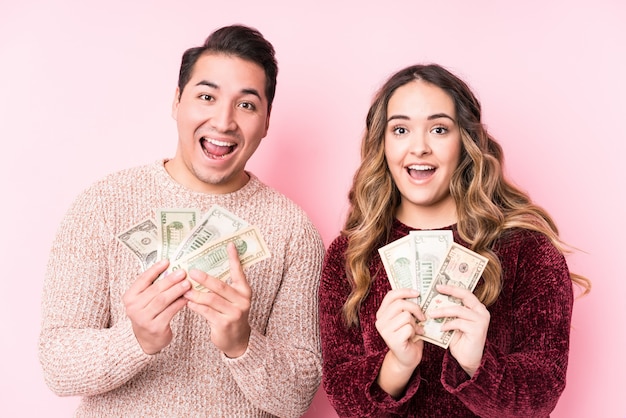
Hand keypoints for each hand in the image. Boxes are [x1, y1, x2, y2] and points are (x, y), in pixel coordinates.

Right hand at [123, 259, 190, 354]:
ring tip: (187, 283)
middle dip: (170, 280)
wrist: (144, 341)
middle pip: (155, 290)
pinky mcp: (155, 327)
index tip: (167, 261)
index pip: (142, 280)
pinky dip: (180, 303)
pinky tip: (187, 297)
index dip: (155, 269)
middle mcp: (133, 308)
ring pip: (163, 300)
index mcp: (129, 297)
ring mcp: (144, 318)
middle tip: (183, 272)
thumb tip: (170, 268)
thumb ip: (152, 287)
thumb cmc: (147, 315)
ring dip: (176, 290)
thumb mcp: (143, 301)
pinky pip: (170, 311)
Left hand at [184, 242, 251, 357]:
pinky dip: (196, 306)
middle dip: (204, 278)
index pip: (239, 272)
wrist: (237, 339)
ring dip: (196, 294)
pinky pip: (206, 312)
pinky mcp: (224, 324)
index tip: (229, 245)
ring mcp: (234, 313)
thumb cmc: (231, 314)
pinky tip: (189, 302)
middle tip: (191, 271)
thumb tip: (204, 270)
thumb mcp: (233, 299)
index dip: (234, 258)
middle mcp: (242, 301)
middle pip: (220, 286)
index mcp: (244, 291)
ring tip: (185, 290)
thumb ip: (224, 287)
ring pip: (211, 299)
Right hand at [375, 288, 424, 396]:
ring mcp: (385, 331)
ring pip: (406, 316)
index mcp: (382, 313)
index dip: (405, 291)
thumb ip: (406, 307)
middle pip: (400, 304)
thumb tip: (417, 292)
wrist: (407, 357)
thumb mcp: (405, 318)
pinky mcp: (392, 340)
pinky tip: (414, 337)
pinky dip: (415, 332)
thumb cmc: (408, 336)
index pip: (391, 295)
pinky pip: (409, 328)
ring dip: (415, 323)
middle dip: (415, 308)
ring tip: (415, 330)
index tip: (417, 293)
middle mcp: (380, 321)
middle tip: (422, 316)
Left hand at [431, 284, 489, 376]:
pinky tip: (441, 328)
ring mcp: (481, 320)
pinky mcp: (478, 329)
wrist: (469, 360)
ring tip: (431, 314)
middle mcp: (481, 311)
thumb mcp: (454, 323)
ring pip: (458, 310)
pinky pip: (458, 323)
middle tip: (436, 291)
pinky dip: (448, 324)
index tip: (438, 286)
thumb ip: (449, 313)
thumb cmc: (460, 341)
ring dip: (442, 311)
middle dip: (449, 291)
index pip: (465, 293)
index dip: (452, 288)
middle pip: (465, 296)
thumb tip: (434, 301)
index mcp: (477, 308)